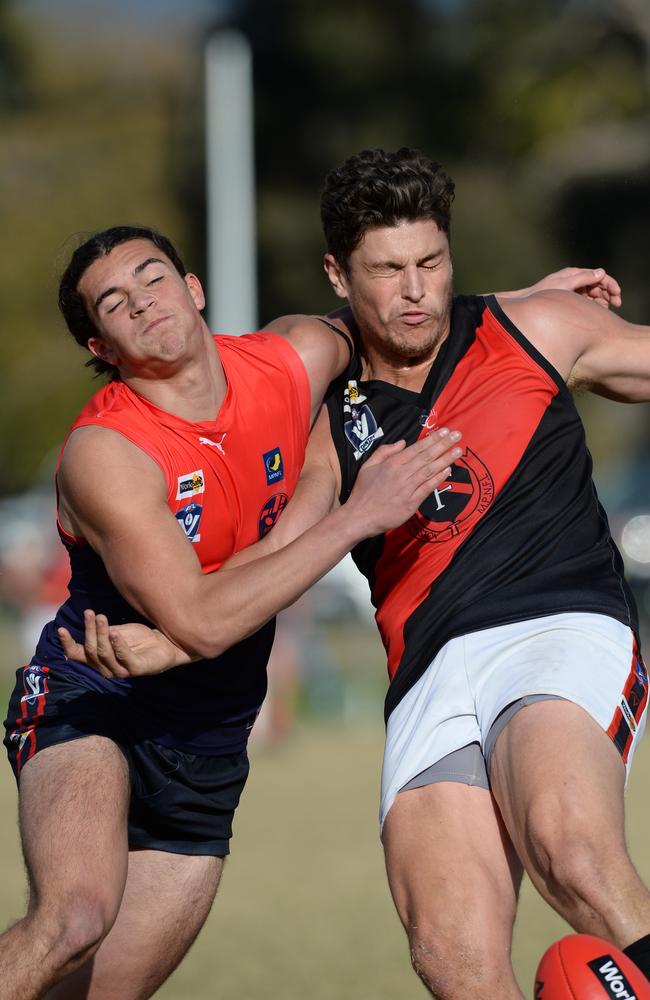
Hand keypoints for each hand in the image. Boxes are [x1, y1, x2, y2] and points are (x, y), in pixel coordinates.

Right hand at [58, 610, 192, 678]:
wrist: (166, 643)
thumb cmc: (139, 638)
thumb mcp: (117, 631)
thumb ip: (102, 630)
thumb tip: (88, 617)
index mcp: (98, 659)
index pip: (77, 654)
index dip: (67, 643)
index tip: (61, 629)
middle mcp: (106, 668)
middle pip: (90, 650)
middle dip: (89, 631)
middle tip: (91, 613)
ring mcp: (121, 671)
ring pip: (104, 653)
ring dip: (101, 634)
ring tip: (102, 617)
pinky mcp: (137, 670)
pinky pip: (124, 657)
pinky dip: (118, 644)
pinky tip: (115, 633)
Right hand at [345, 427, 461, 536]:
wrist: (359, 516)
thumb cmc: (363, 491)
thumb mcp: (368, 466)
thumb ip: (384, 452)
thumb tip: (403, 442)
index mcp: (392, 463)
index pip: (416, 448)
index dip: (432, 439)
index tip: (445, 431)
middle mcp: (401, 473)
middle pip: (426, 457)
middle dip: (443, 445)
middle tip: (457, 435)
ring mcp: (407, 488)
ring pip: (429, 470)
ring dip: (445, 459)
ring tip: (458, 450)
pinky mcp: (411, 503)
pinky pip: (427, 488)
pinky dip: (438, 479)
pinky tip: (448, 470)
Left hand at [526, 267, 621, 308]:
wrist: (527, 303)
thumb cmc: (543, 294)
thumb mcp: (564, 285)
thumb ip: (582, 278)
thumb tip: (601, 272)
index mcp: (574, 274)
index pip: (599, 275)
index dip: (610, 285)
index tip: (617, 296)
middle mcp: (575, 280)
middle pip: (598, 285)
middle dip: (609, 293)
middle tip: (617, 305)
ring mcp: (573, 291)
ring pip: (594, 294)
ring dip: (603, 301)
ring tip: (606, 310)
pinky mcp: (571, 300)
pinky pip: (587, 302)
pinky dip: (594, 306)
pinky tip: (598, 313)